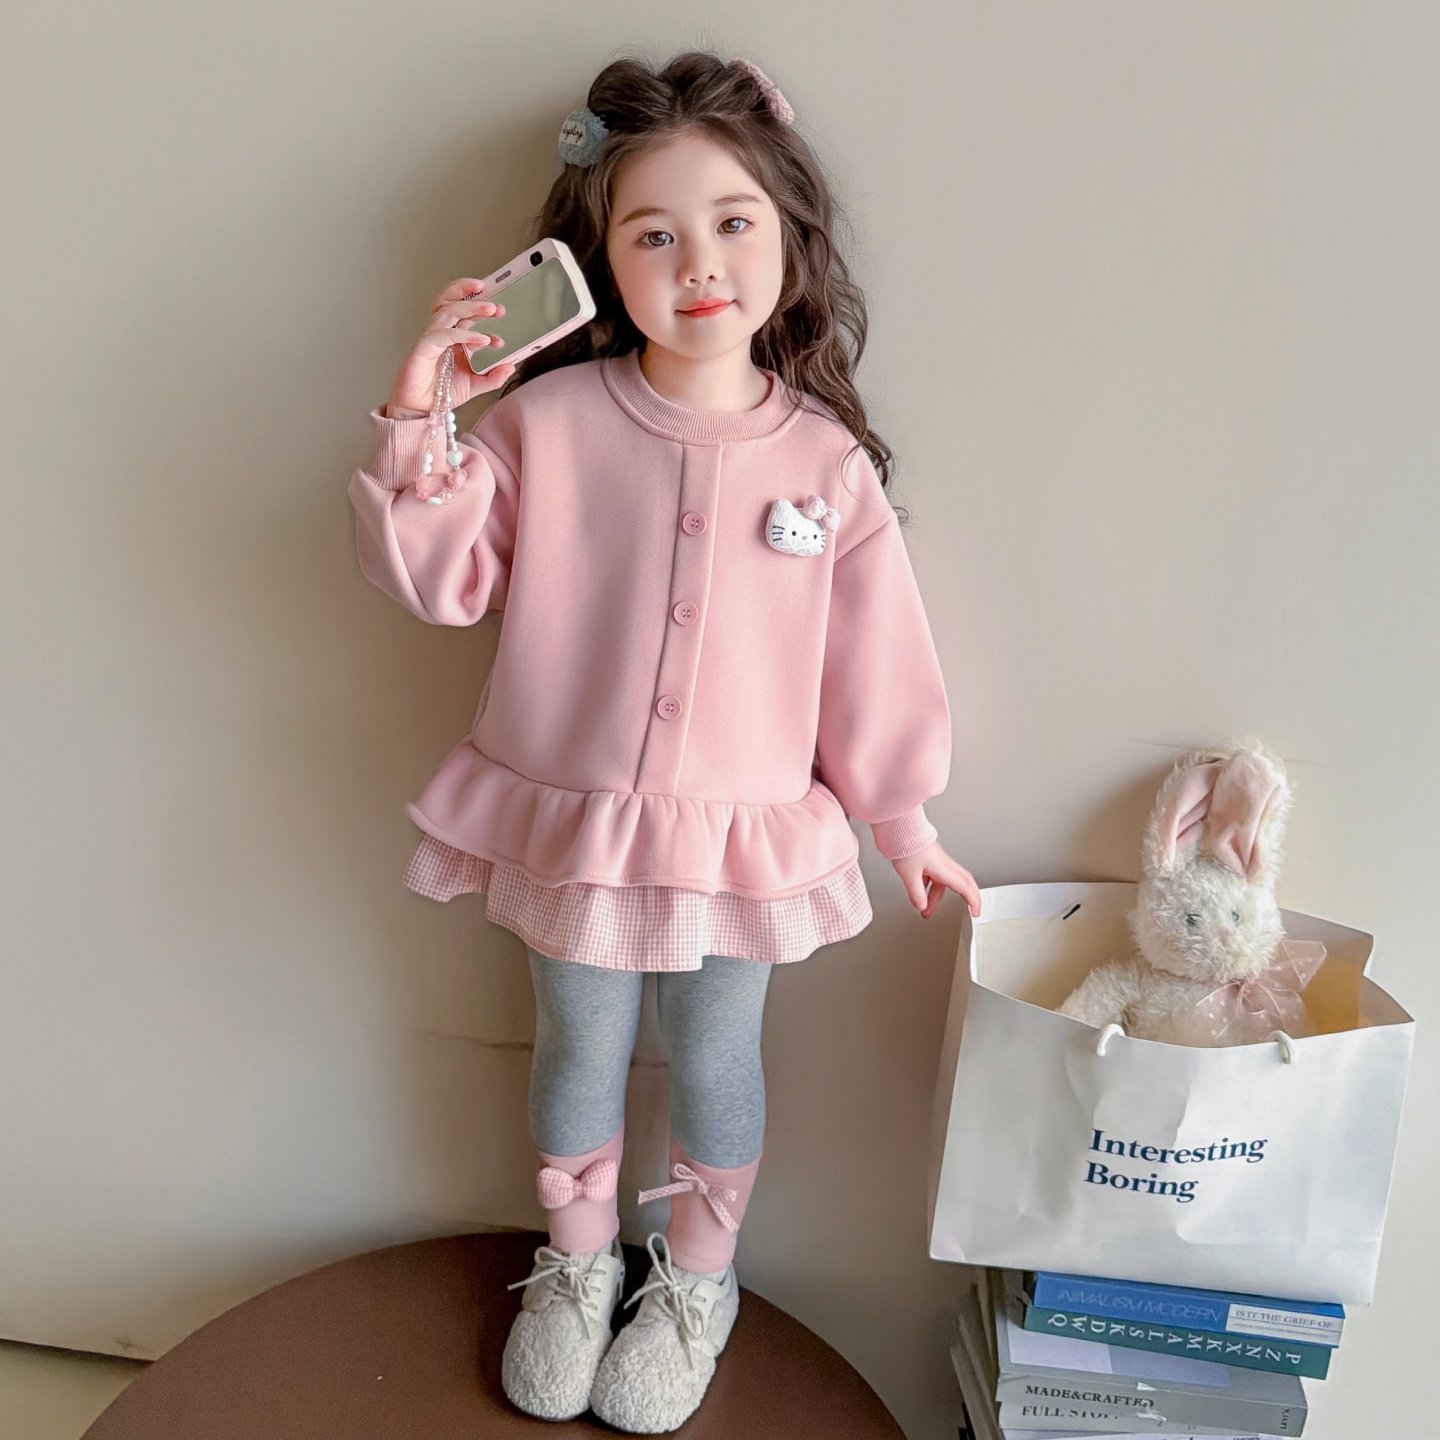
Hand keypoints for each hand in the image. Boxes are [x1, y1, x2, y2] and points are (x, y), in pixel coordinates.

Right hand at [386, 276, 516, 413]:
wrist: (420, 409)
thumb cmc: (442, 393)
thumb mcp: (475, 385)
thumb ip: (493, 377)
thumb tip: (511, 367)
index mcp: (455, 339)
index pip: (468, 318)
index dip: (486, 321)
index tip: (503, 338)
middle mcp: (443, 334)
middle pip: (455, 304)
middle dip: (476, 301)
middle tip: (498, 307)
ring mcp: (432, 338)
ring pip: (448, 311)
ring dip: (471, 307)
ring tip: (491, 309)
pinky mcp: (424, 347)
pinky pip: (444, 334)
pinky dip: (464, 334)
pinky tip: (482, 339)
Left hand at [890, 841, 980, 919]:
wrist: (899, 827)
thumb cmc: (906, 845)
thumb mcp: (909, 874)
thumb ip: (916, 893)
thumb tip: (921, 905)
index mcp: (943, 868)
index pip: (965, 887)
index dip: (973, 901)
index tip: (976, 912)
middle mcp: (943, 863)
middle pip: (962, 882)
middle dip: (967, 898)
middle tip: (970, 910)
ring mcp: (936, 860)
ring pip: (943, 882)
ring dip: (937, 897)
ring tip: (925, 910)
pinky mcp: (928, 857)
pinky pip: (934, 876)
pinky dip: (930, 888)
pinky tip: (919, 893)